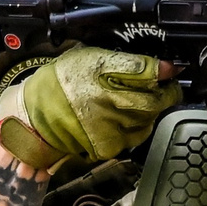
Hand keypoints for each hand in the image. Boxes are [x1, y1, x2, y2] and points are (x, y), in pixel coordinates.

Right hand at [0, 46, 178, 169]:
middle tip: (157, 87)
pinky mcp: (109, 147)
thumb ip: (131, 62)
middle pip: (156, 102)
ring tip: (133, 101)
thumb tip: (167, 67)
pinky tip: (123, 117)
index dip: (166, 74)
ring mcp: (112, 130)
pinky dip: (136, 127)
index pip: (152, 77)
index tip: (170, 71)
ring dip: (150, 111)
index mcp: (107, 79)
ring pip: (149, 120)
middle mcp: (111, 106)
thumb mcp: (94, 58)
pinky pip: (135, 136)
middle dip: (162, 94)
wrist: (37, 115)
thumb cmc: (64, 81)